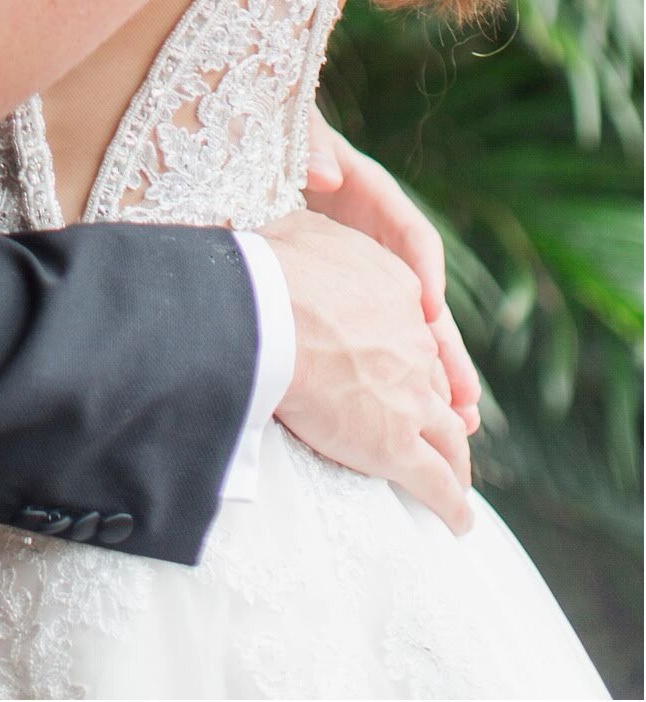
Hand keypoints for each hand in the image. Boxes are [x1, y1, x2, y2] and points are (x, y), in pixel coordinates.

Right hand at [262, 210, 474, 536]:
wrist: (268, 313)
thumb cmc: (270, 269)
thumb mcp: (302, 232)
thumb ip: (320, 243)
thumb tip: (305, 204)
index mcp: (396, 288)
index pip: (415, 329)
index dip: (415, 358)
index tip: (413, 376)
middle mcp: (416, 341)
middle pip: (436, 384)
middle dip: (442, 412)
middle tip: (445, 439)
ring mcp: (413, 394)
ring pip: (450, 437)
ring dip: (457, 465)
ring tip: (459, 490)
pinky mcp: (400, 443)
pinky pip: (438, 482)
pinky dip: (452, 506)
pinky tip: (458, 522)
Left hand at [305, 110, 479, 432]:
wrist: (257, 144)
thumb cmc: (282, 138)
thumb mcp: (299, 135)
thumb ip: (313, 147)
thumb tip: (326, 175)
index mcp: (373, 197)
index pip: (413, 236)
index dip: (426, 271)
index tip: (430, 307)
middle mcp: (380, 236)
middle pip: (422, 294)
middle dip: (445, 344)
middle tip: (467, 397)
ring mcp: (367, 264)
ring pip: (410, 321)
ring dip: (435, 368)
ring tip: (464, 418)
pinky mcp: (349, 286)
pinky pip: (382, 328)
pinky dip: (399, 364)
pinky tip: (414, 406)